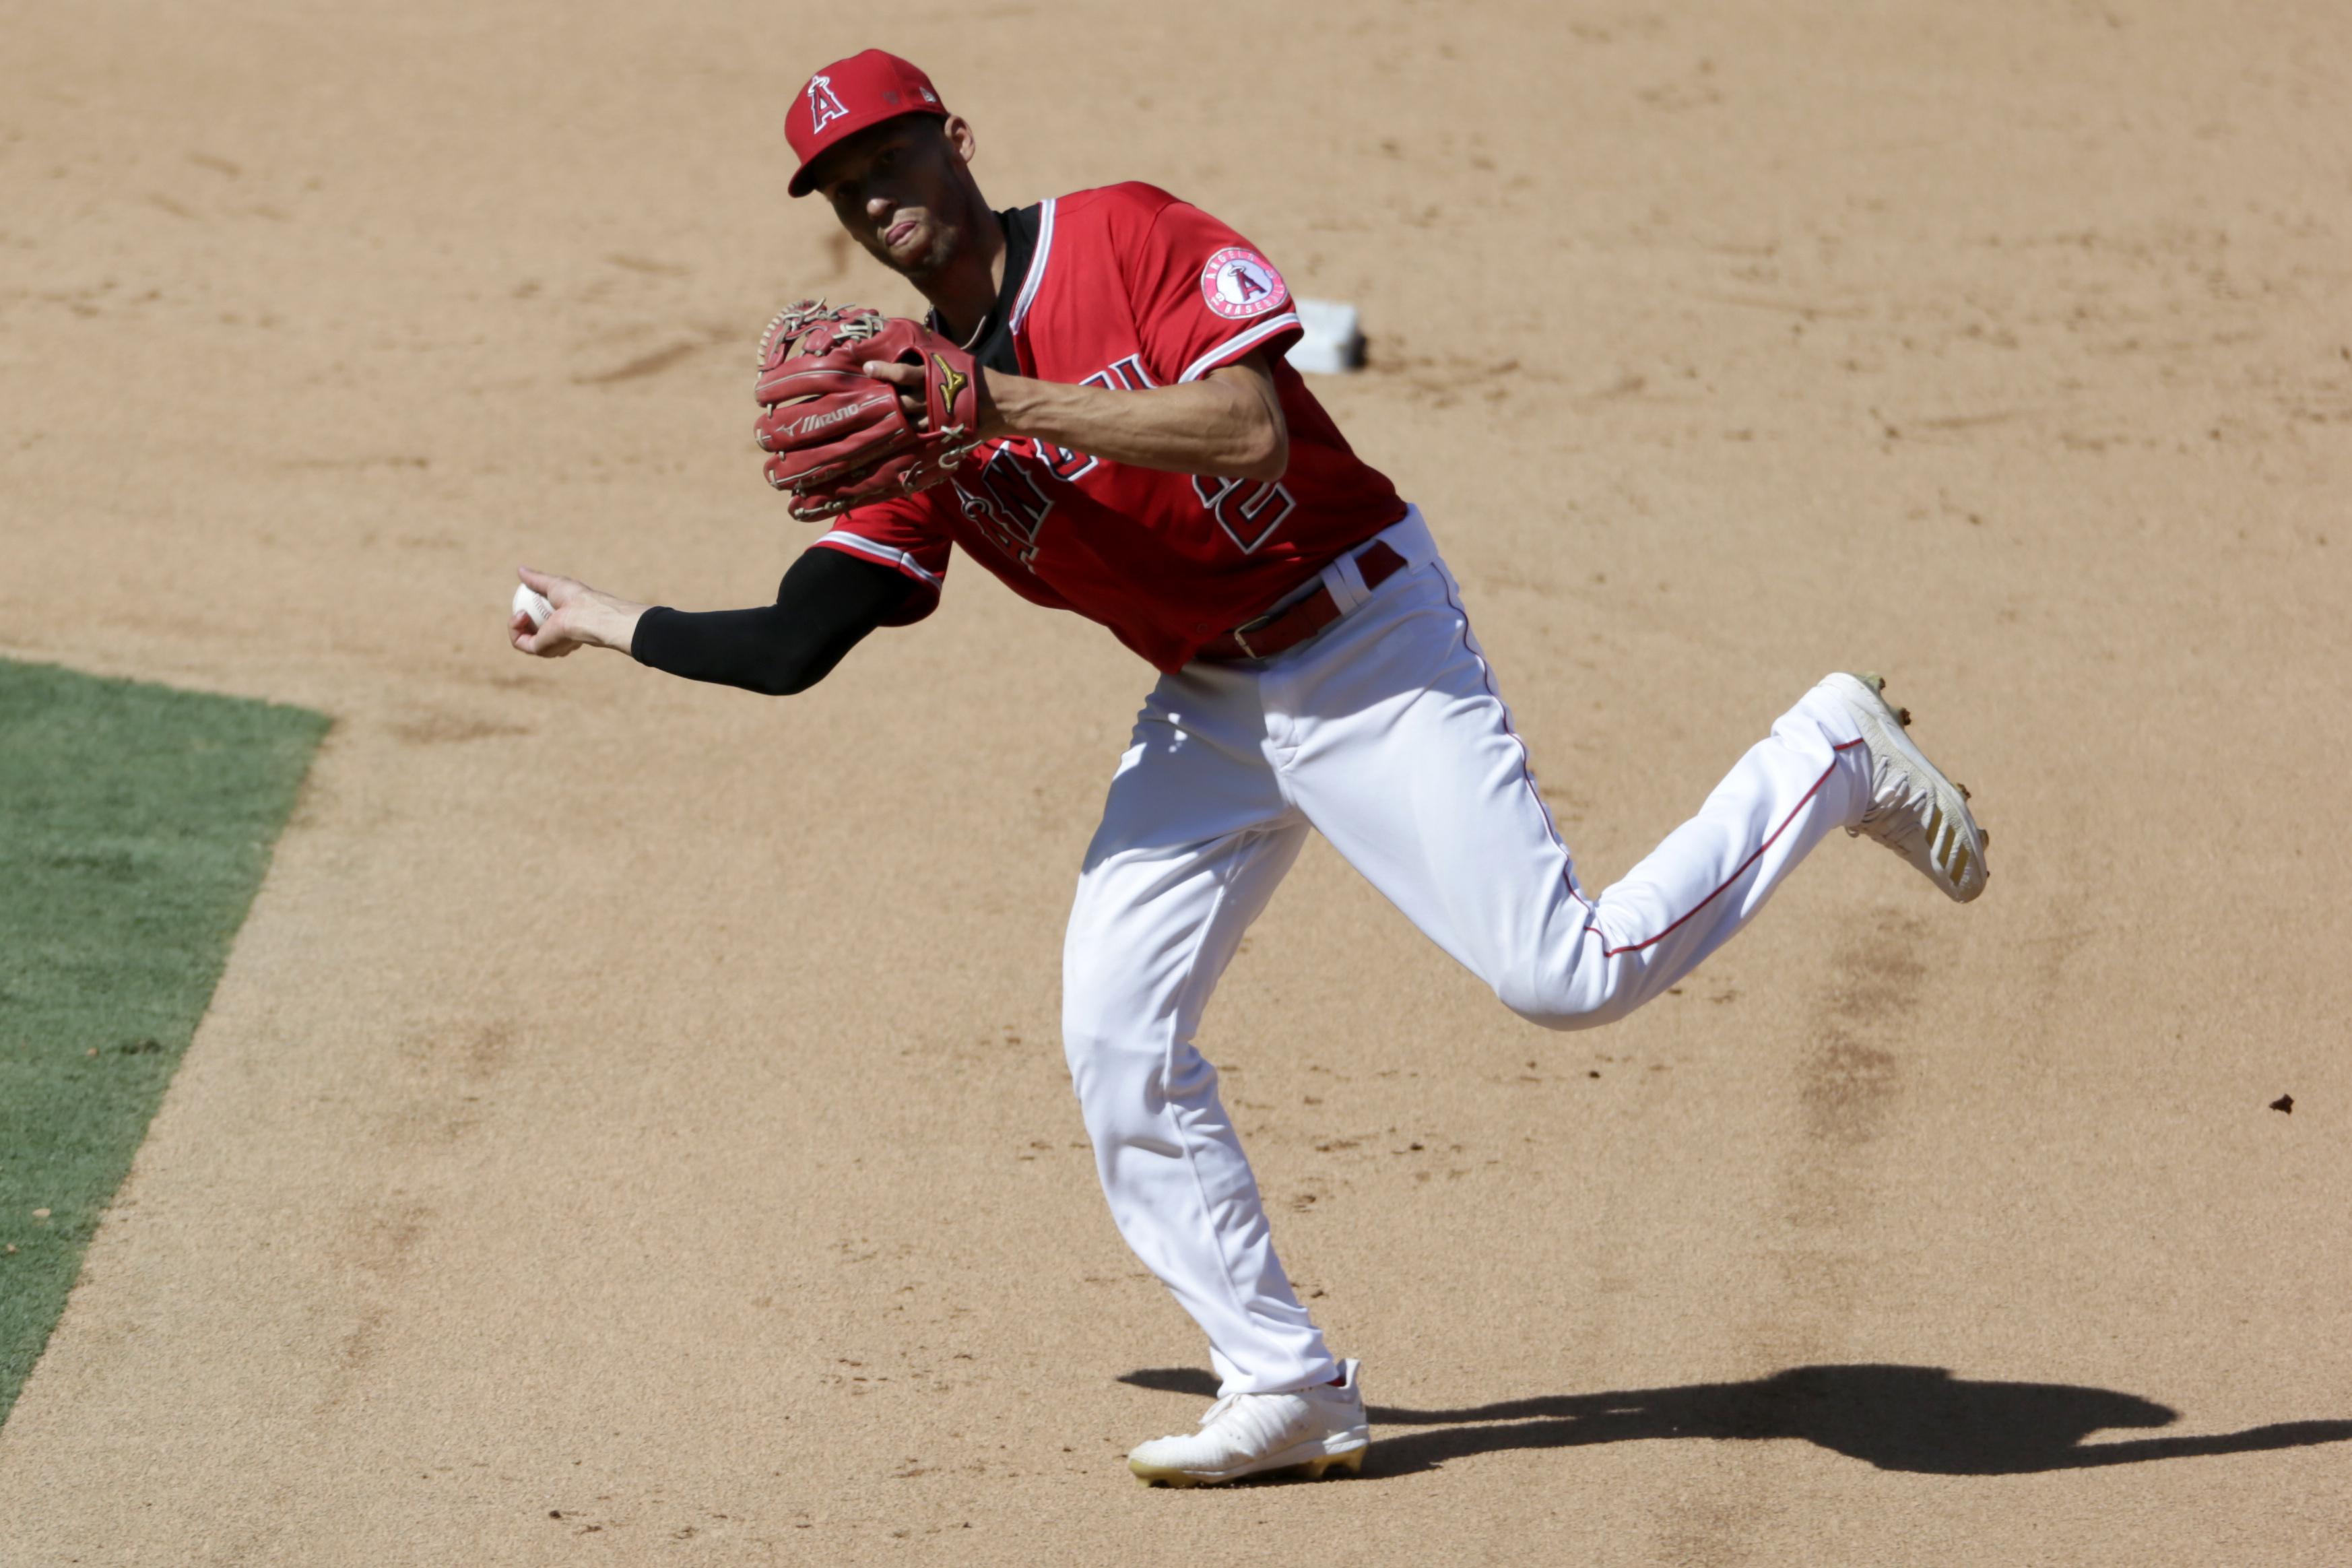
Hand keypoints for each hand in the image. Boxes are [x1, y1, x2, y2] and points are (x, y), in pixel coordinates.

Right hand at [509, 566, 646, 657]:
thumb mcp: (553, 583)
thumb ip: (536, 579)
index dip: (530, 612)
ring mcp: (549, 647)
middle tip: (523, 609)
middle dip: (522, 622)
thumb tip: (520, 570)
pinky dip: (514, 628)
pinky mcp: (540, 650)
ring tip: (522, 612)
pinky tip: (521, 615)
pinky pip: (518, 642)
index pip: (544, 625)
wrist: (584, 612)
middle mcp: (558, 640)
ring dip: (515, 624)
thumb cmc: (576, 597)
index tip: (528, 599)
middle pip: (532, 634)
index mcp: (565, 626)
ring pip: (522, 639)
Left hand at [860, 355, 998, 436]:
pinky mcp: (942, 434)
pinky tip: (892, 441)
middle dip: (883, 399)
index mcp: (935, 376)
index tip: (868, 367)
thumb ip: (932, 357)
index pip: (905, 373)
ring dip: (891, 422)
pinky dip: (907, 440)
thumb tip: (912, 348)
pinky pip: (920, 439)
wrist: (1004, 404)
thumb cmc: (978, 378)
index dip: (885, 370)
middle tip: (863, 398)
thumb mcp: (956, 359)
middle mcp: (932, 398)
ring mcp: (936, 419)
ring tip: (872, 421)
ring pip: (907, 423)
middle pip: (901, 401)